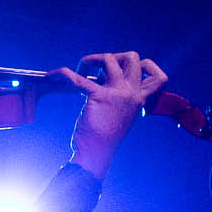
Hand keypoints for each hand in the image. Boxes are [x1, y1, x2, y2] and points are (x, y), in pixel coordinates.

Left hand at [57, 51, 168, 177]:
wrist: (96, 155)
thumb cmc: (104, 138)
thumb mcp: (120, 115)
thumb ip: (119, 97)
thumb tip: (102, 77)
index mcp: (140, 101)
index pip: (159, 78)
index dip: (146, 66)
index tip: (125, 71)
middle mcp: (132, 94)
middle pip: (133, 57)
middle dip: (114, 56)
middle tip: (99, 70)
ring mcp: (117, 94)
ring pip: (109, 58)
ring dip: (91, 60)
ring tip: (80, 72)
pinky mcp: (98, 96)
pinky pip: (77, 78)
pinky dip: (62, 73)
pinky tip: (52, 75)